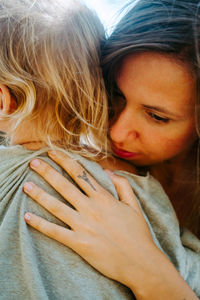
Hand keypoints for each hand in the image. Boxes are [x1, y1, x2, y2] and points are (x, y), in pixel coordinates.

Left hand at [23, 151, 198, 299]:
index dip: (65, 161)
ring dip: (40, 195)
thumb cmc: (138, 233)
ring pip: (57, 206)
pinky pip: (56, 232)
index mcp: (103, 198)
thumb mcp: (134, 205)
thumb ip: (123, 185)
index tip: (53, 152)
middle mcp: (91, 208)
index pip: (80, 174)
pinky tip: (28, 218)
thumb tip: (109, 171)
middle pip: (65, 185)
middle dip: (48, 172)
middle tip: (33, 163)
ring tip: (26, 186)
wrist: (140, 262)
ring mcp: (84, 226)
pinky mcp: (79, 243)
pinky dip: (41, 225)